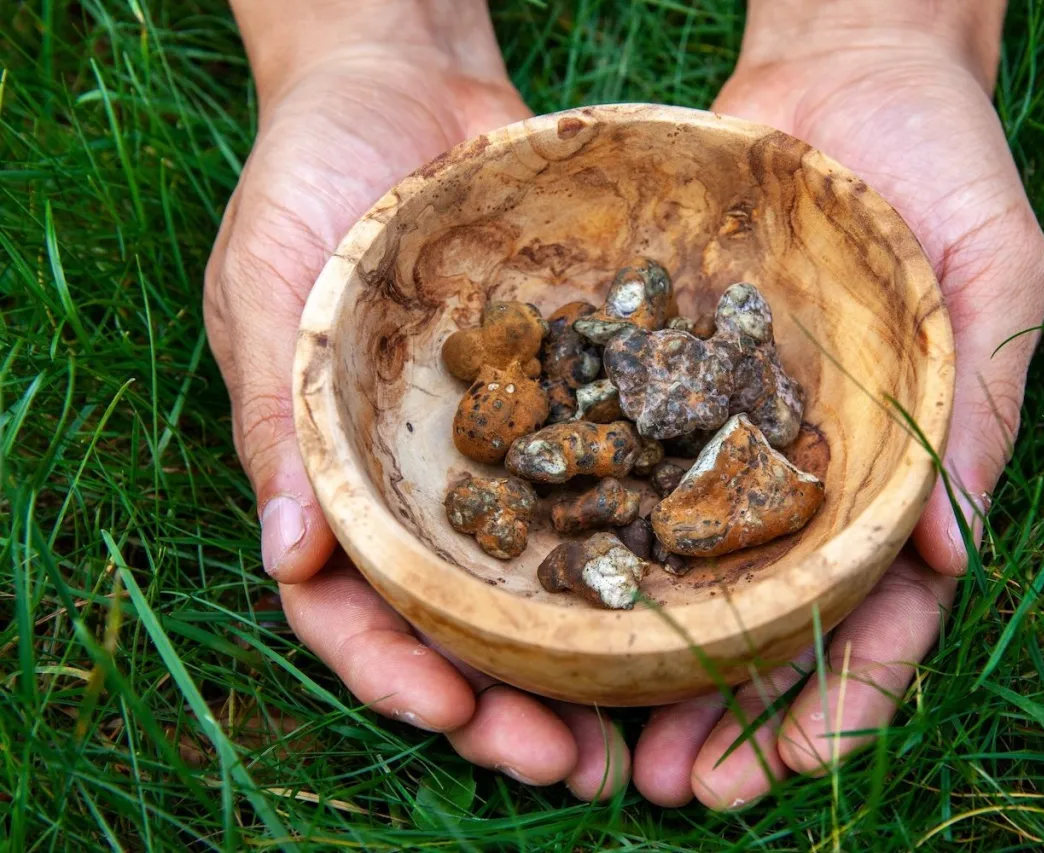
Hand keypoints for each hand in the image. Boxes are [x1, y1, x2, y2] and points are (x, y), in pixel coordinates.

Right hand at [204, 0, 627, 798]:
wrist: (409, 88)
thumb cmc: (311, 183)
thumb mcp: (271, 293)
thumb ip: (279, 422)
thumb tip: (289, 561)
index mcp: (336, 482)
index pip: (353, 609)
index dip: (397, 674)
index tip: (455, 717)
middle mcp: (424, 487)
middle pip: (457, 625)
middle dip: (506, 704)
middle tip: (569, 764)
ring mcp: (499, 454)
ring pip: (539, 586)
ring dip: (580, 667)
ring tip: (633, 732)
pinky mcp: (569, 407)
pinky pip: (604, 489)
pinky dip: (635, 552)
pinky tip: (688, 603)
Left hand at [631, 2, 1043, 807]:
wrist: (846, 67)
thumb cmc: (945, 167)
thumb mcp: (992, 279)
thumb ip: (977, 412)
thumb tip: (951, 559)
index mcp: (902, 471)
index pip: (879, 614)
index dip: (840, 700)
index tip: (787, 770)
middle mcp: (811, 470)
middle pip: (770, 619)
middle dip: (726, 712)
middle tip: (667, 787)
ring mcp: (736, 432)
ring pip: (691, 572)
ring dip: (653, 662)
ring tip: (603, 739)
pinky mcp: (670, 379)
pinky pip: (633, 473)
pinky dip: (603, 544)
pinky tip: (557, 603)